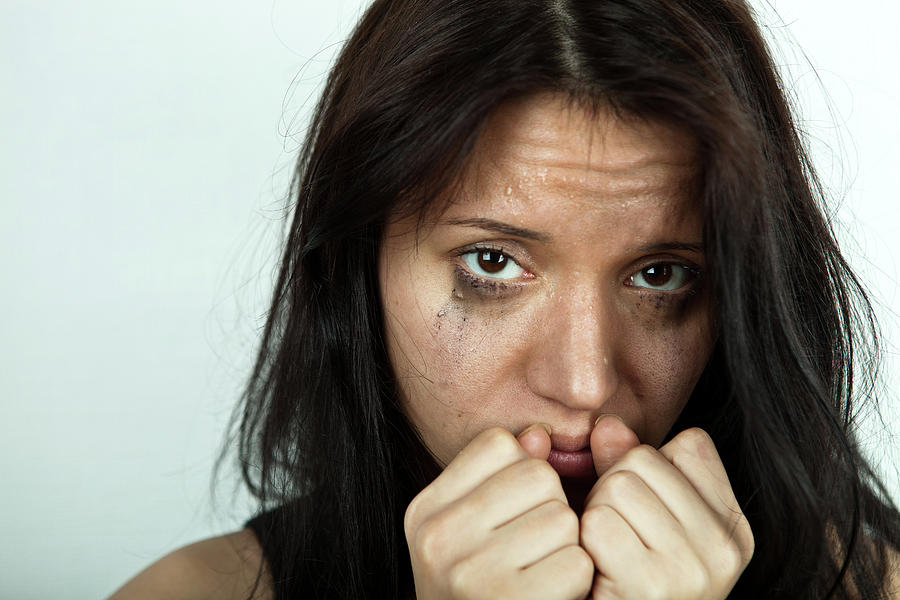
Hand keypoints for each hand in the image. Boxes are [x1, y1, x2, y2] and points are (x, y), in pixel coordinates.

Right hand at [404, 425, 593, 599]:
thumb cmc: (480, 590)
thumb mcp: (469, 531)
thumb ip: (501, 477)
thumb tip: (538, 435)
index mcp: (423, 512)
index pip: (498, 444)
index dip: (523, 471)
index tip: (514, 509)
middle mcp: (437, 539)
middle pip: (537, 475)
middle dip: (549, 507)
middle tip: (531, 547)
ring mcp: (472, 574)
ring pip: (563, 517)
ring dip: (566, 545)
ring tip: (539, 571)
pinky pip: (579, 561)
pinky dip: (578, 579)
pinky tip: (552, 595)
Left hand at [580, 417, 753, 599]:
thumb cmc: (623, 581)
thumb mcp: (643, 518)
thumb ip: (629, 463)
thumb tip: (606, 424)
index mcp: (733, 528)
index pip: (687, 444)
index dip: (645, 471)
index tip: (643, 515)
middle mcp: (725, 548)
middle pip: (642, 460)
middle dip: (612, 490)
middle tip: (614, 539)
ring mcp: (694, 569)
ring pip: (617, 486)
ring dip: (595, 516)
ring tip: (606, 556)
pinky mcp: (654, 586)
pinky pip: (598, 523)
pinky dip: (584, 543)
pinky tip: (596, 573)